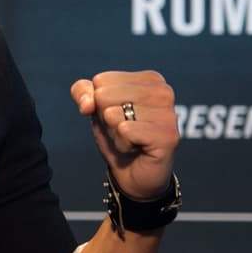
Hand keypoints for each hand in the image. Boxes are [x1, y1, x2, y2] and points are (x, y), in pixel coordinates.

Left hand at [70, 70, 178, 200]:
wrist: (133, 173)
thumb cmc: (118, 136)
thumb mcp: (95, 109)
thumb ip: (83, 93)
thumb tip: (87, 103)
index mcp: (150, 79)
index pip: (101, 80)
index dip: (99, 103)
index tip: (118, 115)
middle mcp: (163, 91)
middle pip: (104, 95)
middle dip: (105, 118)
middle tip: (123, 131)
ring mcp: (168, 113)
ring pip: (113, 114)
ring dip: (114, 133)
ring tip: (131, 140)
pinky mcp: (167, 136)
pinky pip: (124, 131)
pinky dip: (122, 144)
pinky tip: (137, 148)